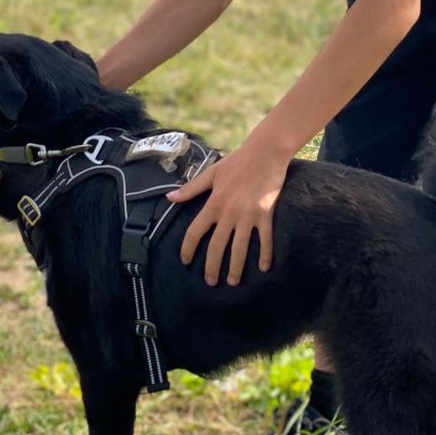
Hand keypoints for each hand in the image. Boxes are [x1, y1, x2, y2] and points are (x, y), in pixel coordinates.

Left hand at [167, 134, 287, 285]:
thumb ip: (191, 188)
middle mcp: (229, 213)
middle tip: (211, 282)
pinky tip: (264, 268)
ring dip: (236, 267)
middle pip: (216, 246)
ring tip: (233, 281)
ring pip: (240, 248)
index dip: (188, 249)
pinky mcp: (266, 214)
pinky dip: (265, 255)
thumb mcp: (211, 173)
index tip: (185, 261)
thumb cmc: (238, 160)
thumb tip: (169, 197)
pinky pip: (265, 240)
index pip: (195, 231)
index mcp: (213, 203)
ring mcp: (248, 215)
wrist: (266, 151)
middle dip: (212, 267)